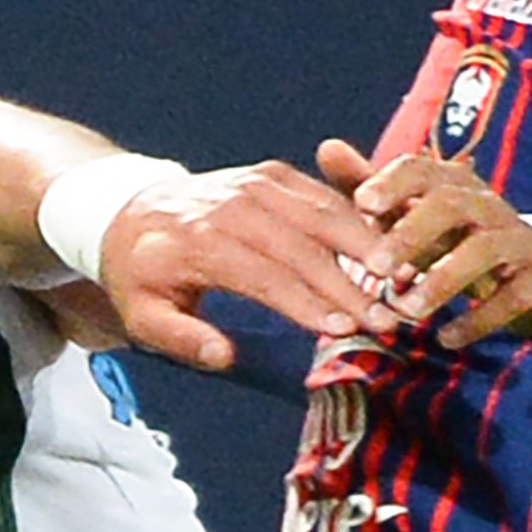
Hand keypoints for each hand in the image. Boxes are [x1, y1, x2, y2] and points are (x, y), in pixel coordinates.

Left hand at [89, 158, 418, 373]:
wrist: (129, 212)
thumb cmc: (143, 276)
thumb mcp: (144, 317)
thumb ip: (183, 338)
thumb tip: (223, 356)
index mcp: (198, 243)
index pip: (262, 274)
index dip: (306, 302)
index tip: (344, 328)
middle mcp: (230, 206)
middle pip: (300, 244)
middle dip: (349, 283)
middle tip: (387, 316)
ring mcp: (253, 184)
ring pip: (319, 213)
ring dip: (364, 245)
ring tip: (401, 278)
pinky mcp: (271, 174)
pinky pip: (321, 195)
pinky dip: (356, 219)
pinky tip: (384, 246)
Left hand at [323, 140, 531, 343]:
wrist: (530, 273)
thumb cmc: (452, 240)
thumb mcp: (410, 215)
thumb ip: (368, 187)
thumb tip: (328, 148)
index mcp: (451, 184)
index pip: (421, 170)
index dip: (393, 183)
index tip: (362, 202)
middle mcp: (486, 205)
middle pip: (451, 206)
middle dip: (412, 233)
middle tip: (376, 267)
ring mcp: (516, 241)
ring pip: (482, 251)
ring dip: (442, 280)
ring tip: (407, 309)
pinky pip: (511, 297)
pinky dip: (478, 318)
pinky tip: (448, 338)